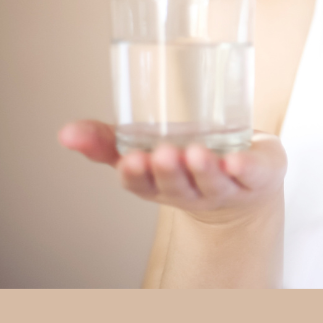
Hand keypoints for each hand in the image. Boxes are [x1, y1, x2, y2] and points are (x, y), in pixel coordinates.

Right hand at [58, 120, 286, 225]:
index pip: (141, 185)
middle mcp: (192, 191)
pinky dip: (245, 168)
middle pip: (177, 186)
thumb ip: (106, 140)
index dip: (135, 176)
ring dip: (204, 169)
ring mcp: (226, 187)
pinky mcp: (257, 176)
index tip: (128, 161)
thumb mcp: (146, 149)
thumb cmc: (189, 162)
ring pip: (213, 183)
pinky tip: (238, 160)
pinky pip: (252, 175)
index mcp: (161, 184)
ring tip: (196, 153)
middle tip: (162, 154)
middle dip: (168, 172)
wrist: (245, 189)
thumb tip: (65, 132)